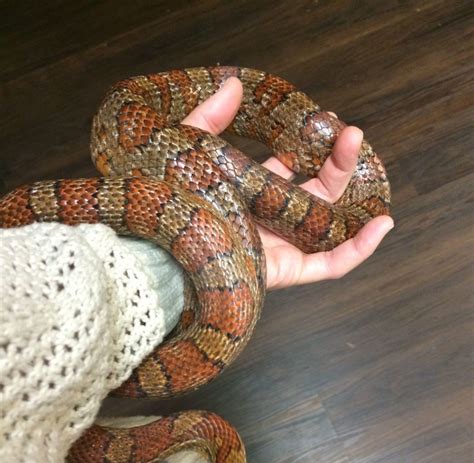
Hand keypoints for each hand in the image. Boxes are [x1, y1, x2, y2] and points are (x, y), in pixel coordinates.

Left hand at [183, 78, 393, 289]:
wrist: (161, 249)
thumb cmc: (172, 203)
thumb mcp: (191, 154)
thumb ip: (210, 120)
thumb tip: (233, 86)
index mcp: (254, 195)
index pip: (295, 170)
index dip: (315, 147)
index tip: (327, 120)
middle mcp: (273, 221)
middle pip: (321, 194)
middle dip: (340, 164)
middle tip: (350, 133)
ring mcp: (284, 247)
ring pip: (333, 228)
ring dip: (359, 201)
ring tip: (370, 167)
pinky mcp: (289, 272)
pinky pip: (331, 265)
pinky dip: (359, 249)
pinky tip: (382, 225)